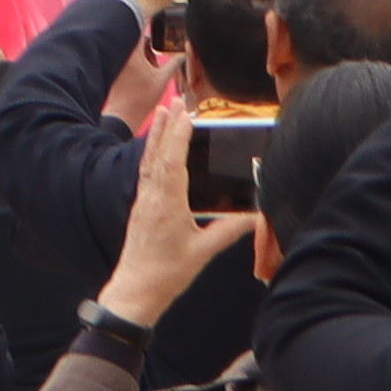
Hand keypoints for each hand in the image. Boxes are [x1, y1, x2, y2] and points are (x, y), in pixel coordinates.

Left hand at [104, 92, 252, 322]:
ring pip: (150, 160)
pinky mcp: (142, 206)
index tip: (185, 114)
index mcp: (167, 204)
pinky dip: (153, 154)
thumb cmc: (168, 272)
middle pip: (158, 154)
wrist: (136, 288)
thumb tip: (254, 216)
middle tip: (176, 102)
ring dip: (158, 135)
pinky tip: (157, 148)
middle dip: (168, 126)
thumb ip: (228, 231)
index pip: (172, 162)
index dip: (179, 136)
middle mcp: (152, 196)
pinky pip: (146, 172)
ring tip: (165, 112)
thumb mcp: (203, 251)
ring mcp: (144, 200)